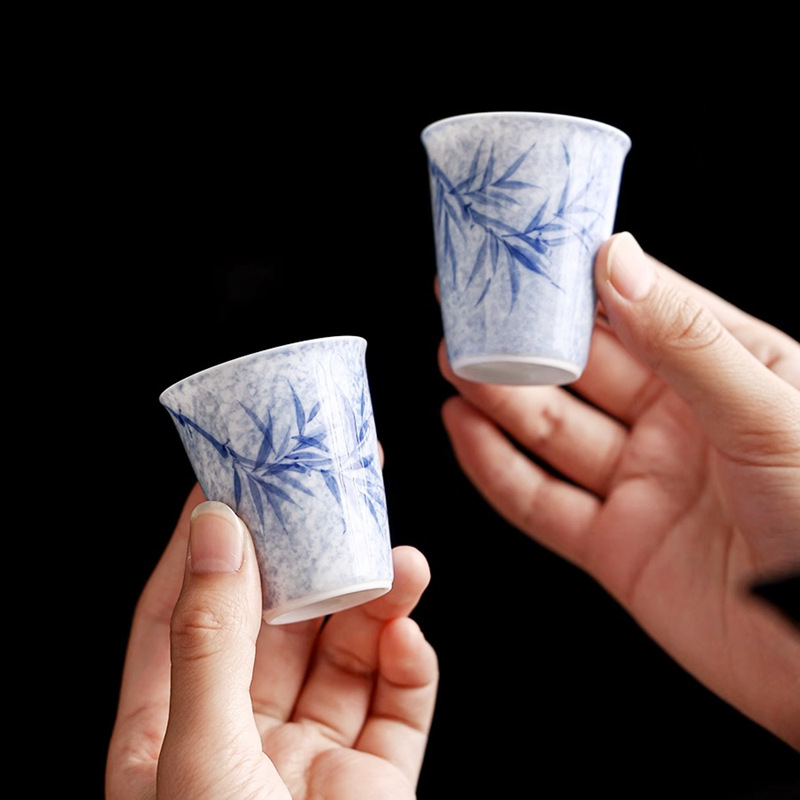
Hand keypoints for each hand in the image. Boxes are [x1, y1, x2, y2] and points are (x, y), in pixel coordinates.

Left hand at [106, 483, 437, 798]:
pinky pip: (398, 707)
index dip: (206, 546)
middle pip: (277, 624)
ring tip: (400, 562)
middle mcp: (242, 738)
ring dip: (376, 604)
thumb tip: (216, 532)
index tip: (232, 481)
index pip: (183, 616)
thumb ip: (209, 641)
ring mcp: (311, 759)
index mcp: (173, 735)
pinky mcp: (373, 783)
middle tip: (337, 495)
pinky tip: (408, 636)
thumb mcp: (200, 754)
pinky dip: (409, 666)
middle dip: (310, 559)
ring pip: (347, 656)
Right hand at [438, 231, 799, 748]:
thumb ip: (686, 342)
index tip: (526, 253)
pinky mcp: (616, 546)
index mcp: (728, 374)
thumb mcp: (767, 413)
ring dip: (500, 397)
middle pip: (584, 370)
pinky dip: (497, 468)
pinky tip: (463, 430)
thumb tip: (619, 260)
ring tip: (452, 360)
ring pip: (554, 431)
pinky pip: (541, 502)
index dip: (580, 280)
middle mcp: (679, 425)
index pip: (640, 310)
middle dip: (523, 339)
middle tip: (468, 309)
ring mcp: (643, 485)